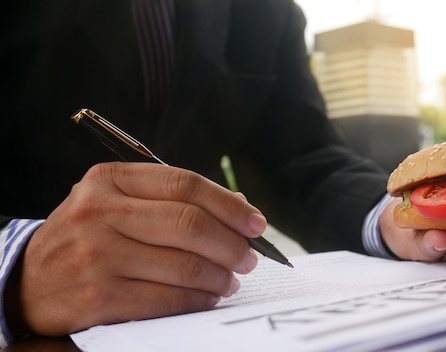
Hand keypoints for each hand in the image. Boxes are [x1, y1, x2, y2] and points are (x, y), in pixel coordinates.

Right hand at [12, 162, 264, 335]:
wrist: (28, 281)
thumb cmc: (87, 236)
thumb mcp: (116, 202)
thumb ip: (170, 199)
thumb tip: (238, 205)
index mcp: (109, 180)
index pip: (185, 184)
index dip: (229, 205)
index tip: (256, 222)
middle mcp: (100, 212)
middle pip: (190, 223)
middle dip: (232, 243)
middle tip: (249, 257)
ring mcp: (98, 256)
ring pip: (185, 265)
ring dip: (221, 276)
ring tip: (231, 279)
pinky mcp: (100, 298)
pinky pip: (169, 300)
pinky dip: (199, 300)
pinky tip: (209, 296)